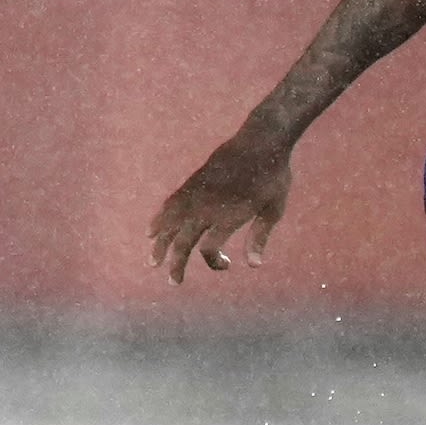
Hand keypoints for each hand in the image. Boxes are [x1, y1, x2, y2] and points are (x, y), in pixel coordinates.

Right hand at [149, 133, 292, 280]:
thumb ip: (259, 237)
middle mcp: (206, 207)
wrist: (260, 142)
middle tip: (173, 283)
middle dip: (176, 264)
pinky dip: (159, 220)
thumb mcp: (273, 210)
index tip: (227, 264)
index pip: (209, 250)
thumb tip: (254, 266)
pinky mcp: (191, 184)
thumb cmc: (273, 178)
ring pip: (169, 224)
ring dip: (160, 245)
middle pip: (182, 242)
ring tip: (153, 261)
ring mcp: (196, 194)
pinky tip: (152, 230)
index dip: (214, 262)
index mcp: (228, 216)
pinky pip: (169, 205)